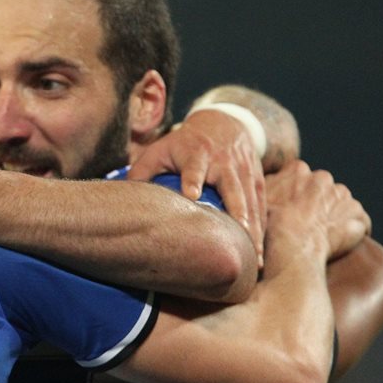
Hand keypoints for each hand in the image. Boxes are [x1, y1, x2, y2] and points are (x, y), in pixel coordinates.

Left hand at [128, 109, 265, 262]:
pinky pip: (260, 206)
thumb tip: (122, 199)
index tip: (191, 196)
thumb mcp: (160, 149)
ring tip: (253, 259)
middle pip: (232, 189)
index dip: (193, 180)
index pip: (194, 168)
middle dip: (236, 213)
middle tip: (235, 239)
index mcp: (197, 152)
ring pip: (250, 202)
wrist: (223, 123)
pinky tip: (258, 255)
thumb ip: (142, 172)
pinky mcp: (257, 180)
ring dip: (252, 230)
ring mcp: (244, 171)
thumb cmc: (183, 144)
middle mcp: (224, 161)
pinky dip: (261, 230)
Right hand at [265, 162, 369, 260]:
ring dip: (334, 216)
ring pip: (341, 204)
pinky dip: (353, 231)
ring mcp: (343, 196)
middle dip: (317, 203)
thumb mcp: (256, 199)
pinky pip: (360, 222)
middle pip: (322, 189)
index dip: (295, 194)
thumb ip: (265, 186)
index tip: (290, 209)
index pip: (300, 177)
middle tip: (306, 223)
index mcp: (298, 170)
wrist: (291, 247)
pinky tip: (341, 242)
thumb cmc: (268, 225)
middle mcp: (323, 178)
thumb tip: (265, 183)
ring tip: (322, 235)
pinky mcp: (358, 215)